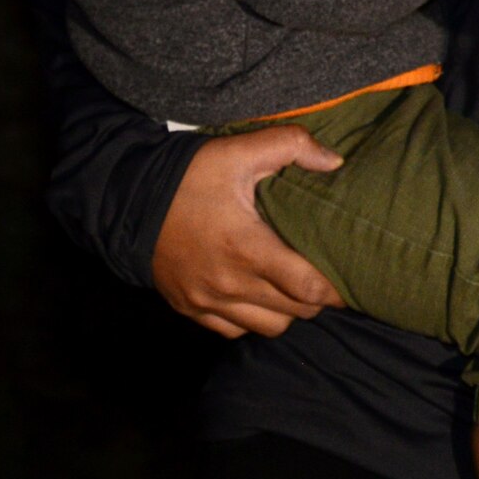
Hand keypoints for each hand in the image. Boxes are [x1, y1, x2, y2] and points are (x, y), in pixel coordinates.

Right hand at [153, 127, 346, 338]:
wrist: (128, 199)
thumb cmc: (189, 176)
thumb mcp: (240, 150)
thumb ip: (292, 146)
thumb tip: (334, 163)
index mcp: (246, 247)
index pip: (307, 287)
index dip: (336, 287)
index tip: (350, 274)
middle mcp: (229, 284)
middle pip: (295, 312)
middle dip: (317, 297)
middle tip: (325, 274)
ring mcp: (208, 302)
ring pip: (269, 328)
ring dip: (287, 310)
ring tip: (292, 283)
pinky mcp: (190, 309)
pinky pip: (235, 332)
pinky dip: (253, 319)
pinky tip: (257, 293)